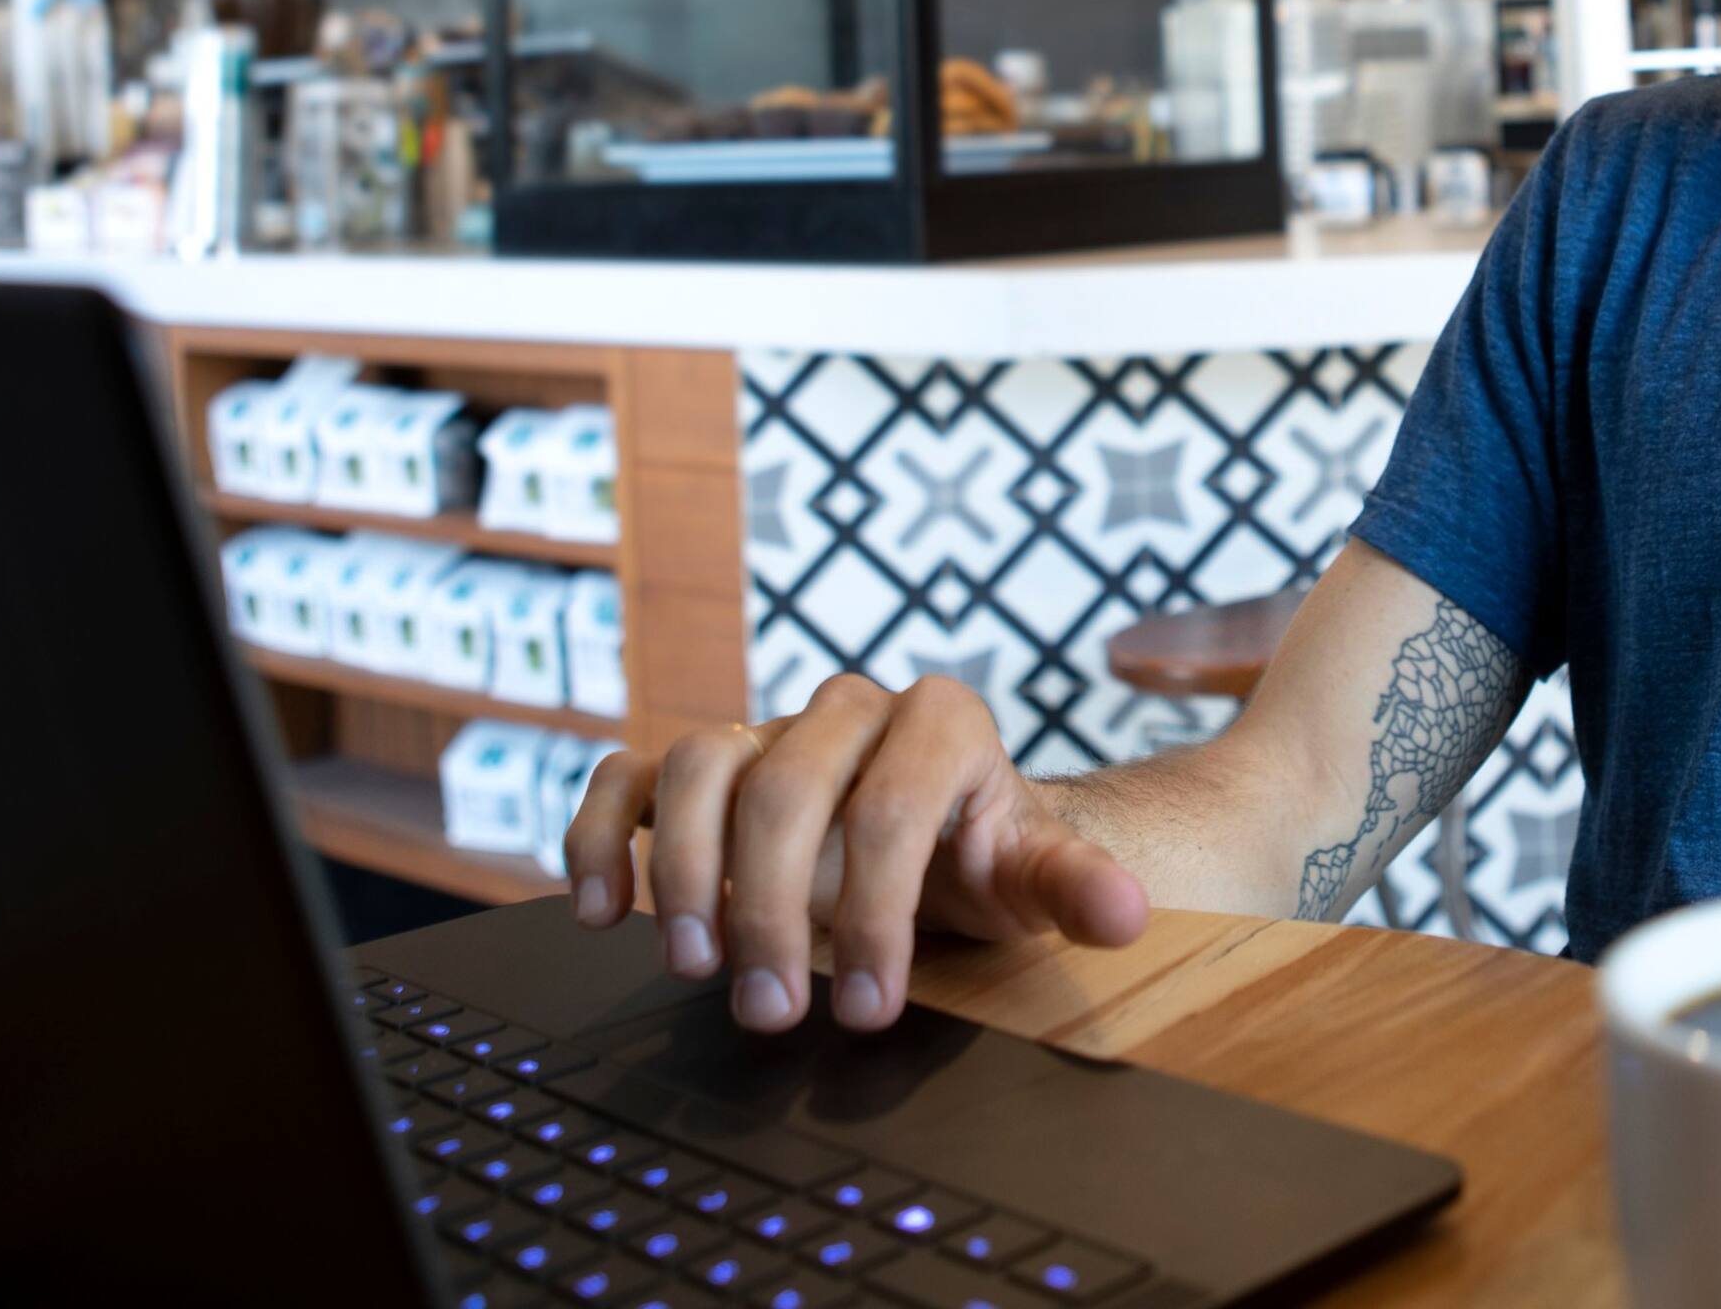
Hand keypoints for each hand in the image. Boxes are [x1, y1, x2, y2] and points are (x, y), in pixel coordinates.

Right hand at [563, 674, 1150, 1035]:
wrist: (941, 838)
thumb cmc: (982, 859)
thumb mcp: (1032, 875)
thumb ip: (1073, 887)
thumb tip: (1124, 915)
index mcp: (939, 722)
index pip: (891, 806)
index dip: (878, 912)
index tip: (874, 1010)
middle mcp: (846, 710)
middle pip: (785, 785)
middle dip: (774, 908)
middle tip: (774, 1010)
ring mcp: (766, 731)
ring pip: (699, 763)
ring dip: (684, 870)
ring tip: (692, 965)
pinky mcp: (704, 766)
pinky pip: (629, 774)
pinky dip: (602, 833)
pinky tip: (596, 908)